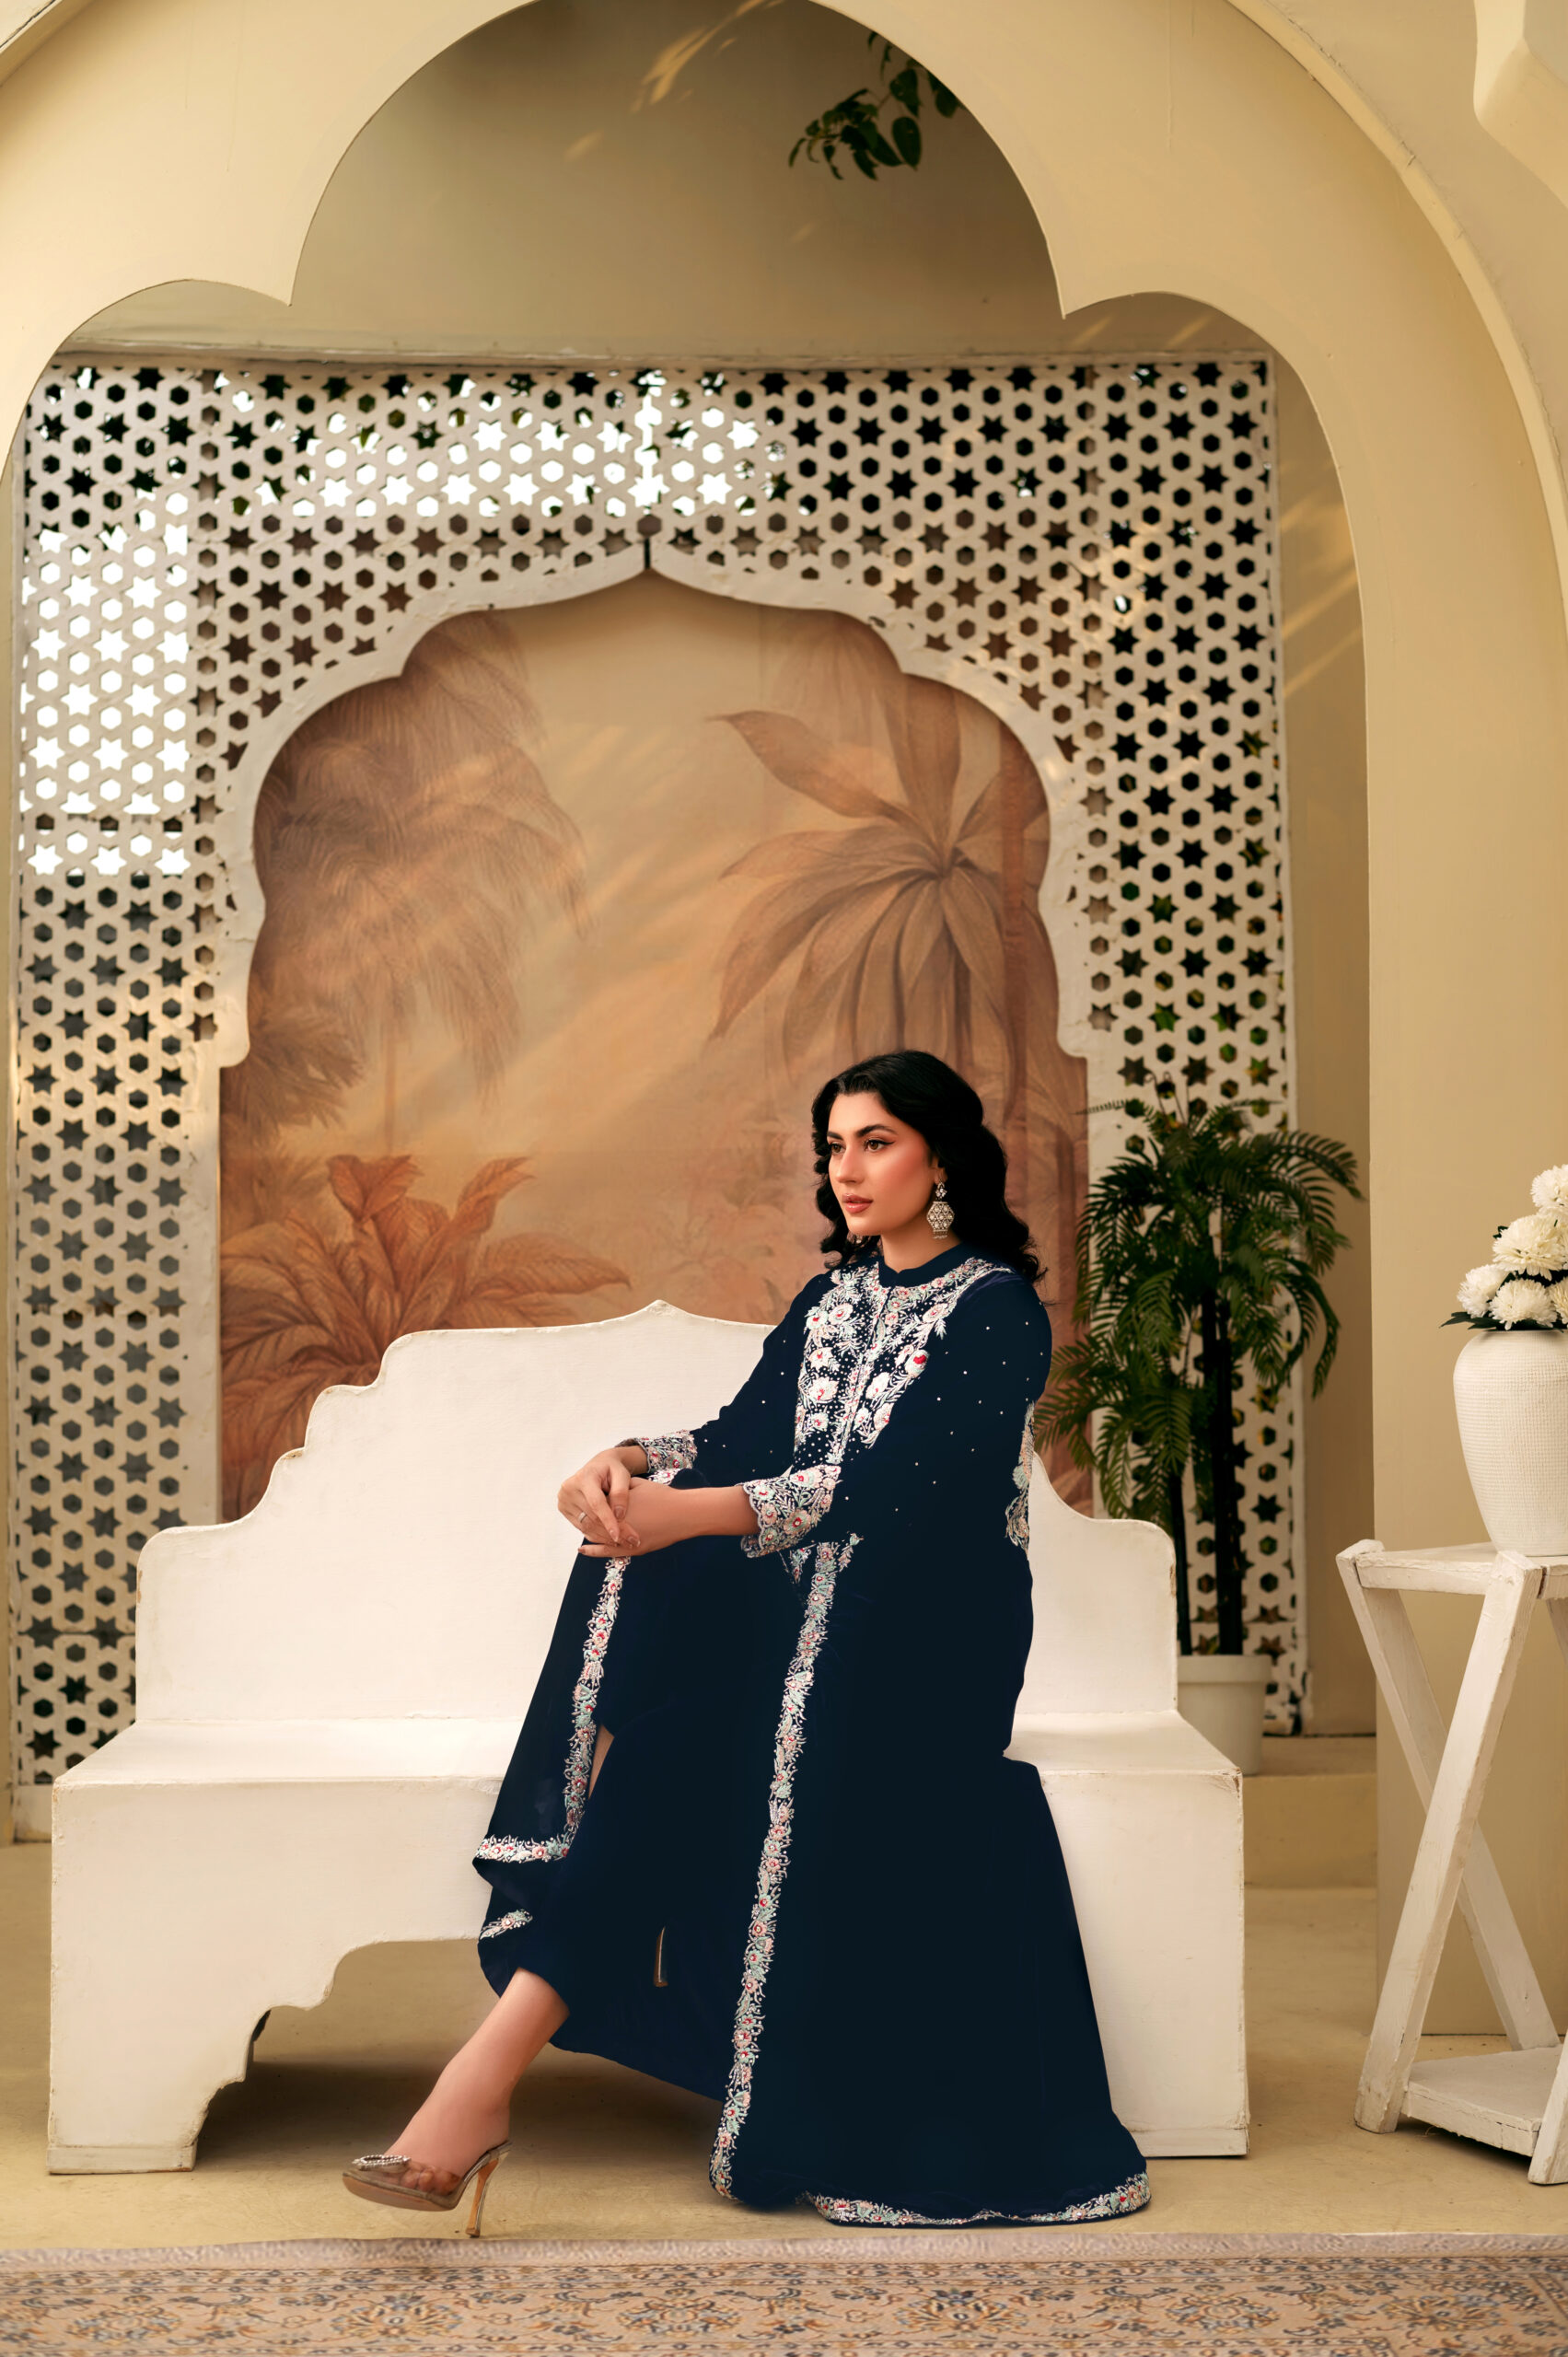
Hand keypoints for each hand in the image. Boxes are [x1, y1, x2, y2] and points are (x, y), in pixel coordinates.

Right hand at [557, 1450, 637, 1551]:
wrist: (598, 1466)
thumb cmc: (612, 1469)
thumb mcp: (622, 1475)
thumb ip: (621, 1493)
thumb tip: (619, 1515)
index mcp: (583, 1478)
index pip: (596, 1503)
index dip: (608, 1521)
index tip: (619, 1536)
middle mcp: (569, 1489)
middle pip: (591, 1517)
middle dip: (611, 1532)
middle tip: (631, 1541)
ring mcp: (564, 1500)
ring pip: (586, 1526)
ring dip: (605, 1537)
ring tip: (624, 1542)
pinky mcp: (564, 1509)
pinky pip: (581, 1527)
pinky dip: (596, 1535)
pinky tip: (610, 1538)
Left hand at [578, 1476, 698, 1558]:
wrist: (683, 1514)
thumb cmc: (662, 1497)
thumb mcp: (637, 1484)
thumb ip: (618, 1488)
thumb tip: (603, 1489)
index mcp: (617, 1506)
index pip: (595, 1505)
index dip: (588, 1503)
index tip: (584, 1499)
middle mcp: (618, 1523)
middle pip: (593, 1522)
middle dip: (586, 1518)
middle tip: (579, 1513)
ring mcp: (624, 1539)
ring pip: (598, 1537)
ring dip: (588, 1532)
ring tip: (580, 1527)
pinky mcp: (632, 1550)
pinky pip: (607, 1552)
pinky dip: (593, 1551)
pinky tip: (583, 1548)